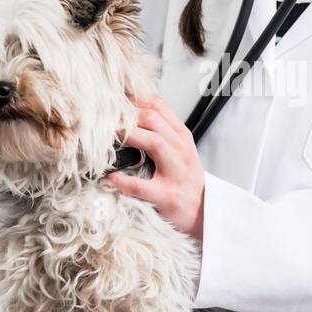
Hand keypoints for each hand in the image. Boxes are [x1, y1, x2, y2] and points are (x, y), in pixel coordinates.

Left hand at [106, 94, 205, 240]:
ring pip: (155, 144)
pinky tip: (111, 178)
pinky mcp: (167, 196)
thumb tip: (134, 110)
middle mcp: (181, 151)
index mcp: (182, 137)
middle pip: (154, 121)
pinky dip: (124, 181)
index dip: (134, 99)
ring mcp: (175, 174)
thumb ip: (163, 130)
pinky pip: (142, 186)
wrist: (204, 211)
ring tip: (111, 136)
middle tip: (107, 117)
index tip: (115, 100)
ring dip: (130, 136)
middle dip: (128, 115)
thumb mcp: (182, 149)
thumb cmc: (186, 179)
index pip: (159, 107)